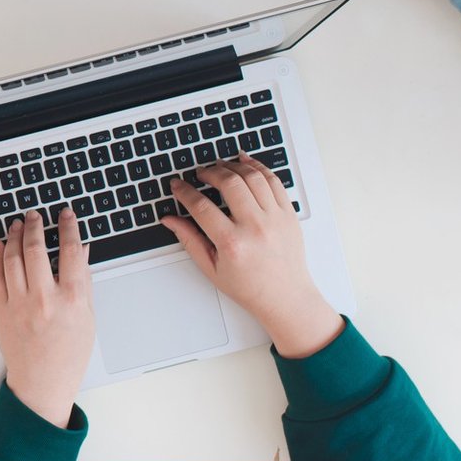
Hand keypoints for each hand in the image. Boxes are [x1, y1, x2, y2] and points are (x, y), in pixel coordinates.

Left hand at [0, 209, 94, 426]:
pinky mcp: (1, 311)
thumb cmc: (69, 354)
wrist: (42, 383)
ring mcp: (20, 304)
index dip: (68, 227)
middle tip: (36, 215)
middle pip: (36, 249)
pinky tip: (1, 245)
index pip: (70, 251)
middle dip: (36, 225)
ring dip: (15, 236)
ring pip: (13, 258)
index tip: (66, 215)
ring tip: (18, 224)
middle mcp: (44, 299)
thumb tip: (82, 250)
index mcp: (72, 300)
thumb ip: (84, 281)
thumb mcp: (88, 317)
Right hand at [164, 160, 341, 357]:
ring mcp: (275, 219)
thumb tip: (171, 220)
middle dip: (209, 172)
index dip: (185, 192)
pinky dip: (259, 167)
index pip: (201, 207)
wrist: (286, 298)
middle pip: (229, 183)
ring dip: (233, 166)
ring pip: (252, 177)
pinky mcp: (289, 215)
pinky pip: (274, 181)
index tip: (178, 185)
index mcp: (233, 244)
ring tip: (220, 166)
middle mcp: (255, 228)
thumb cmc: (250, 288)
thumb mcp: (212, 269)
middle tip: (200, 173)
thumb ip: (190, 240)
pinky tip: (246, 162)